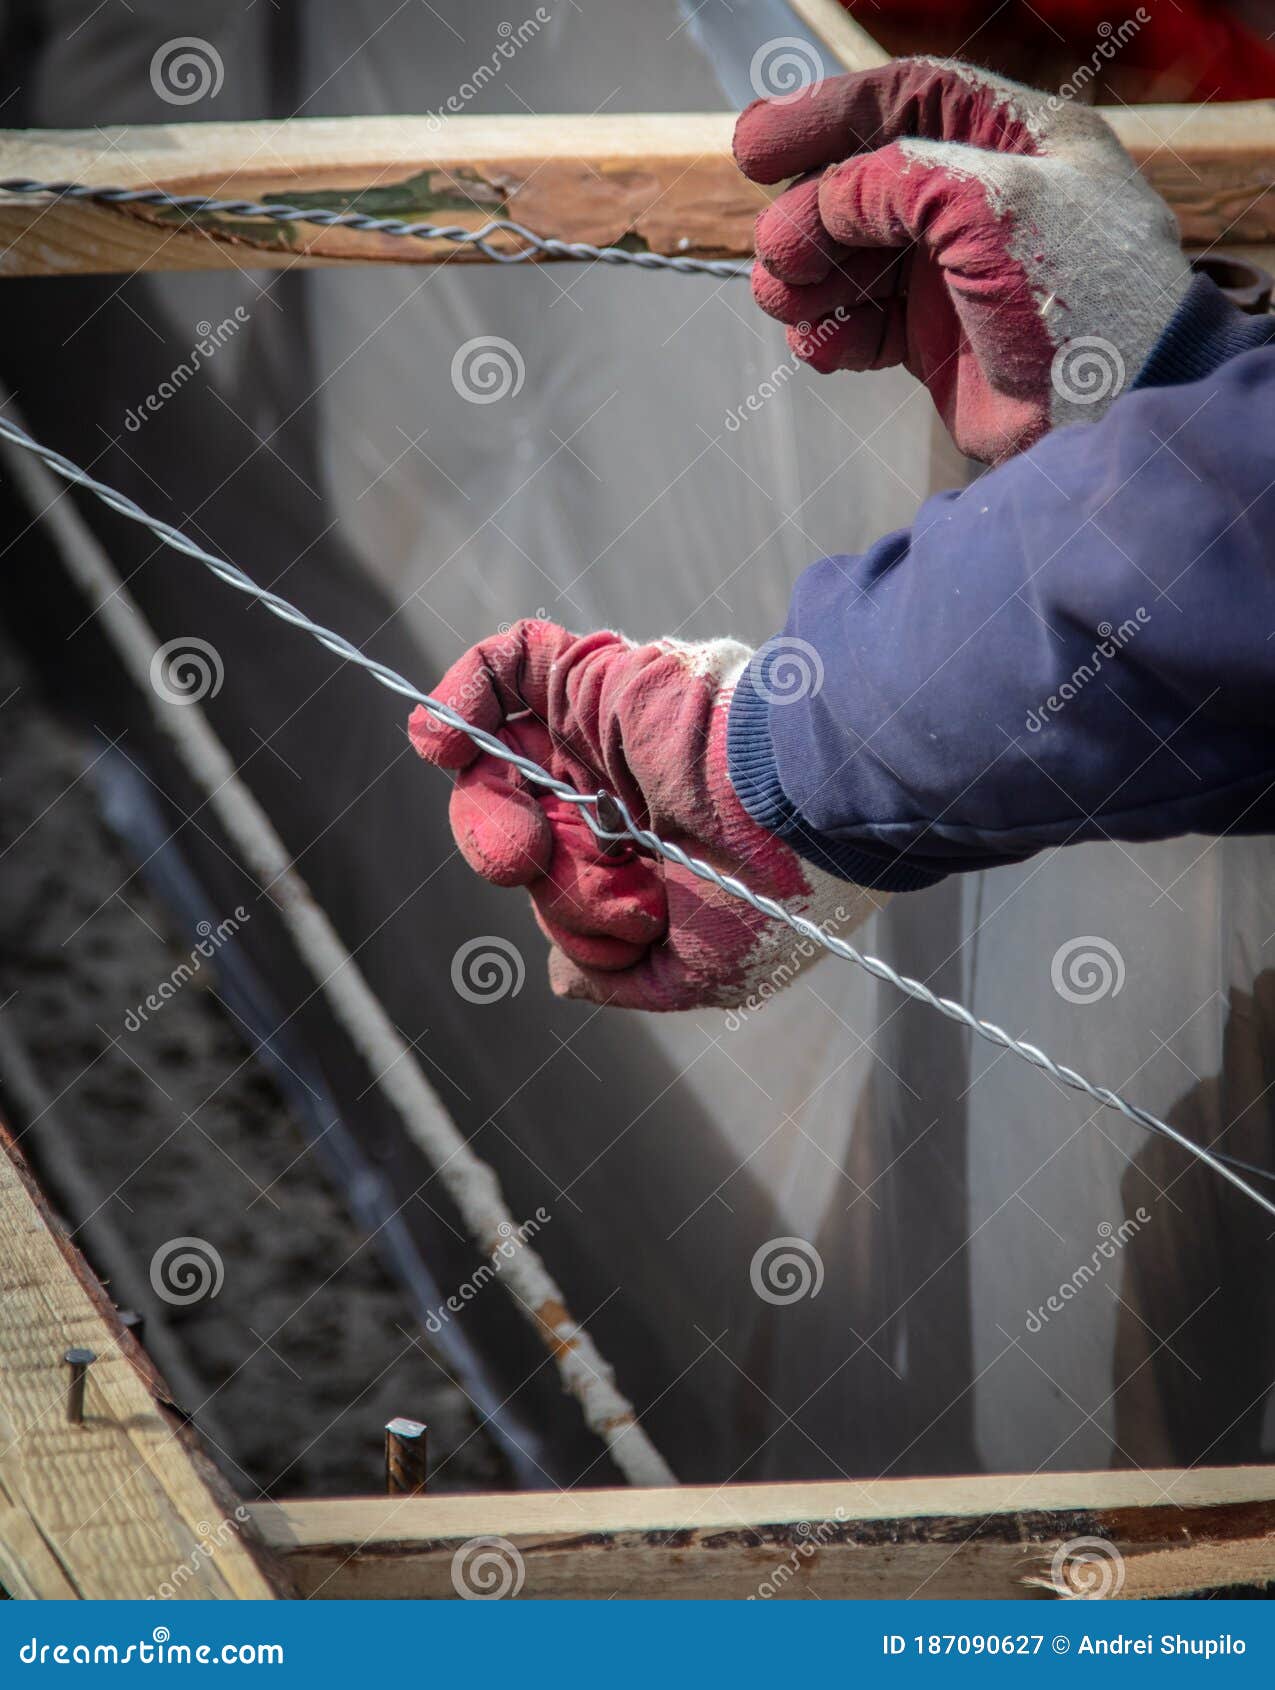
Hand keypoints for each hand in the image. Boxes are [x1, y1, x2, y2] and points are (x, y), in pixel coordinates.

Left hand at [408, 620, 880, 1010]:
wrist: (804, 805)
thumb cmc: (770, 895)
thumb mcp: (704, 970)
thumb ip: (624, 974)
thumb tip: (560, 976)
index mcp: (647, 856)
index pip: (562, 885)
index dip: (572, 916)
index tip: (634, 928)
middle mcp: (617, 794)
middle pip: (521, 830)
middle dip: (528, 872)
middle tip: (561, 872)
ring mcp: (599, 733)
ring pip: (499, 768)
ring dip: (492, 817)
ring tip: (530, 845)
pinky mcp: (590, 675)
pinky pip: (504, 666)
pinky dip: (459, 695)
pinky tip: (439, 741)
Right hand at [734, 58, 1190, 462]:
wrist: (1113, 419)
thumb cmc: (1088, 302)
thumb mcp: (993, 207)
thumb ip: (895, 183)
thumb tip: (814, 202)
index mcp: (1014, 139)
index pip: (903, 99)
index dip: (822, 115)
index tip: (754, 149)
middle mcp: (979, 196)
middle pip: (859, 181)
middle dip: (806, 216)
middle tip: (779, 255)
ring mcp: (952, 270)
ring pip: (846, 255)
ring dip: (805, 277)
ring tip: (790, 303)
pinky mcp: (933, 337)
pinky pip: (856, 321)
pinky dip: (827, 331)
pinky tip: (822, 345)